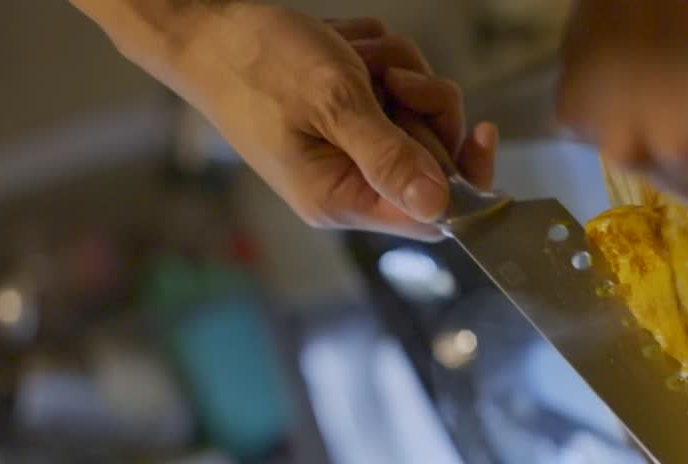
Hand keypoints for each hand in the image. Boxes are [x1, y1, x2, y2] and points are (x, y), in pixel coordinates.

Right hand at [108, 3, 495, 239]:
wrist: (206, 22)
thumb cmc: (256, 61)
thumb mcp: (332, 103)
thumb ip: (388, 157)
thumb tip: (438, 206)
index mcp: (342, 198)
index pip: (432, 217)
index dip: (466, 179)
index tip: (481, 133)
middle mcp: (350, 181)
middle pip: (435, 157)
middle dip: (422, 104)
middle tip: (384, 77)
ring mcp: (352, 145)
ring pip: (421, 112)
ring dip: (399, 70)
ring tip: (352, 54)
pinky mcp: (351, 113)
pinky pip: (399, 85)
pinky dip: (380, 57)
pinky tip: (344, 47)